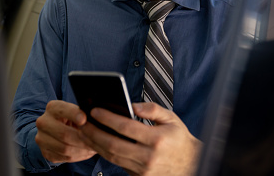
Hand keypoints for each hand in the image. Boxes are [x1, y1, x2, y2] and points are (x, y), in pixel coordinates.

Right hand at [35, 100, 96, 162]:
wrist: (60, 128)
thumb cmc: (74, 118)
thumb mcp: (78, 111)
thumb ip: (84, 113)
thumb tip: (94, 120)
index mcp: (52, 107)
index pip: (62, 110)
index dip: (74, 114)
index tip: (84, 119)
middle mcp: (43, 122)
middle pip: (64, 134)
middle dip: (83, 139)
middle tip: (97, 140)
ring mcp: (42, 139)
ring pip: (65, 148)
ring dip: (82, 150)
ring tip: (94, 147)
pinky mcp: (45, 153)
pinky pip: (64, 157)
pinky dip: (78, 156)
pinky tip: (86, 152)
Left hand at [80, 102, 202, 175]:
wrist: (191, 165)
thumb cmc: (179, 140)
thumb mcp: (172, 119)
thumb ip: (152, 109)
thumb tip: (132, 105)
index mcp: (157, 140)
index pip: (126, 127)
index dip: (107, 118)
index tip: (95, 110)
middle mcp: (148, 157)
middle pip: (113, 144)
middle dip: (94, 132)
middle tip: (82, 121)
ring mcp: (142, 170)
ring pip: (111, 157)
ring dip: (94, 144)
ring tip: (84, 131)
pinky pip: (116, 164)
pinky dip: (104, 153)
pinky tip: (96, 142)